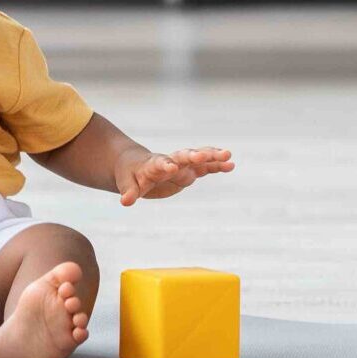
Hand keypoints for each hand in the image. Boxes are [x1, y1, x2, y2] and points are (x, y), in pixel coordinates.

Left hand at [115, 146, 234, 205]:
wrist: (136, 164)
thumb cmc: (130, 174)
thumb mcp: (126, 184)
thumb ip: (129, 191)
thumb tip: (125, 202)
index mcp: (153, 164)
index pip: (160, 163)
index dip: (166, 165)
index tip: (172, 167)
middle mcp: (171, 161)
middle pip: (183, 156)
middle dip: (194, 155)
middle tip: (204, 155)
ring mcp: (182, 165)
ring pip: (198, 159)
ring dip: (212, 156)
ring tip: (228, 155)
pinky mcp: (190, 171)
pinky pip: (205, 167)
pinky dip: (217, 166)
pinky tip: (231, 165)